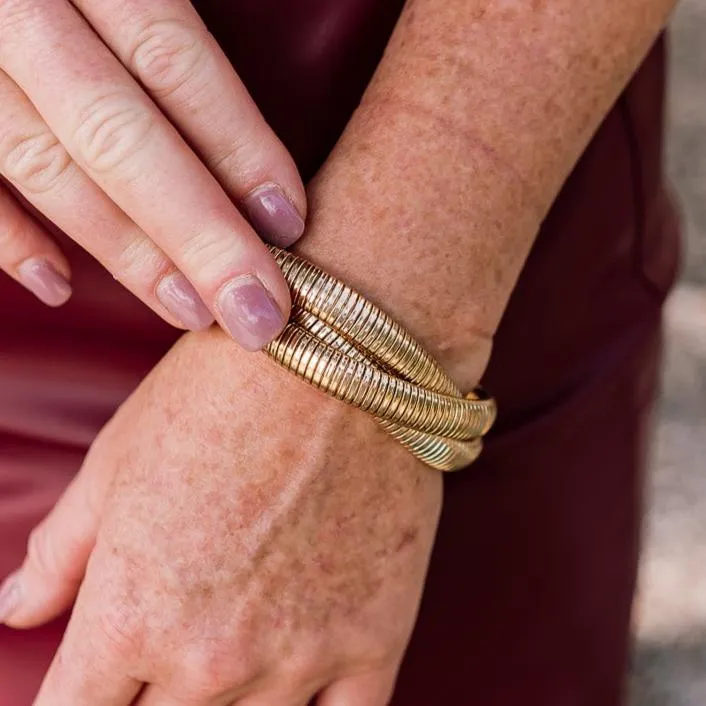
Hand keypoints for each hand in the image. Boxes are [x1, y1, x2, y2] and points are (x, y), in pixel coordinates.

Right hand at [0, 0, 305, 349]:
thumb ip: (157, 15)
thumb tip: (238, 140)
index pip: (171, 58)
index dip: (236, 145)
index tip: (289, 223)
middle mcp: (14, 5)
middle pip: (117, 132)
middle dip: (196, 234)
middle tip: (255, 312)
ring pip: (43, 163)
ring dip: (124, 250)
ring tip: (190, 309)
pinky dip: (7, 238)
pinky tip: (61, 286)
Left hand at [0, 328, 442, 704]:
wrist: (341, 360)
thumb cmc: (222, 394)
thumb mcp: (118, 457)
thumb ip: (59, 552)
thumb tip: (17, 612)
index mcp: (129, 616)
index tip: (94, 686)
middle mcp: (209, 660)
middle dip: (146, 701)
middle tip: (165, 656)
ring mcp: (298, 657)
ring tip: (233, 654)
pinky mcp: (373, 640)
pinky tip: (298, 686)